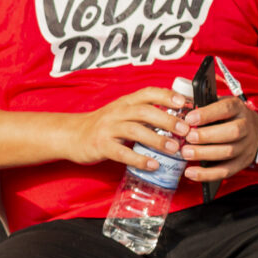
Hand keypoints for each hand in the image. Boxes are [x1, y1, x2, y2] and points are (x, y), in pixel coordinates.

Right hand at [58, 87, 189, 169]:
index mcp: (125, 102)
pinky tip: (152, 165)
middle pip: (144, 111)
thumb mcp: (122, 112)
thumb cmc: (102, 125)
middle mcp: (117, 112)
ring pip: (135, 130)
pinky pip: (122, 152)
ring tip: (173, 149)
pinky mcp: (101, 146)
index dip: (167, 95)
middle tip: (185, 130)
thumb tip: (176, 118)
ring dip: (156, 139)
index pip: (148, 92)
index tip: (185, 103)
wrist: (71, 135)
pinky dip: (139, 159)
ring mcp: (108, 128)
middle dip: (167, 120)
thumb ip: (144, 113)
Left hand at [178, 95, 257, 182]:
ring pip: (228, 152)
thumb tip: (180, 109)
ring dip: (205, 154)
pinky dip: (207, 174)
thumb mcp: (220, 104)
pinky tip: (191, 172)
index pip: (226, 108)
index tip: (189, 119)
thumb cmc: (230, 116)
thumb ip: (204, 106)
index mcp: (238, 108)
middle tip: (188, 138)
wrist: (256, 130)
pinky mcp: (242, 162)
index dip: (208, 114)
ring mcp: (246, 146)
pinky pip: (225, 171)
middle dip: (207, 136)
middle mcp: (246, 126)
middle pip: (232, 132)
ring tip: (186, 153)